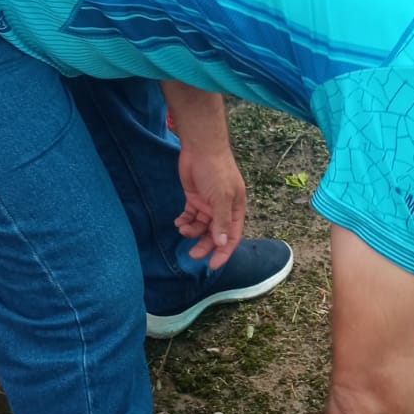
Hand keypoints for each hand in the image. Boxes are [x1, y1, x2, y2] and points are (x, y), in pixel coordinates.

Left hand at [175, 145, 246, 269]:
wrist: (200, 148)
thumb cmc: (216, 170)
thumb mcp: (222, 196)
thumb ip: (221, 220)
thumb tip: (222, 243)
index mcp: (235, 210)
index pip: (232, 236)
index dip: (223, 252)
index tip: (213, 265)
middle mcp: (222, 210)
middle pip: (215, 234)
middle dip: (204, 245)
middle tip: (192, 255)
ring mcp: (208, 205)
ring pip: (201, 227)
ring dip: (192, 232)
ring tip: (182, 229)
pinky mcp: (194, 199)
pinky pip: (190, 217)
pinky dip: (184, 222)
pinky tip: (178, 222)